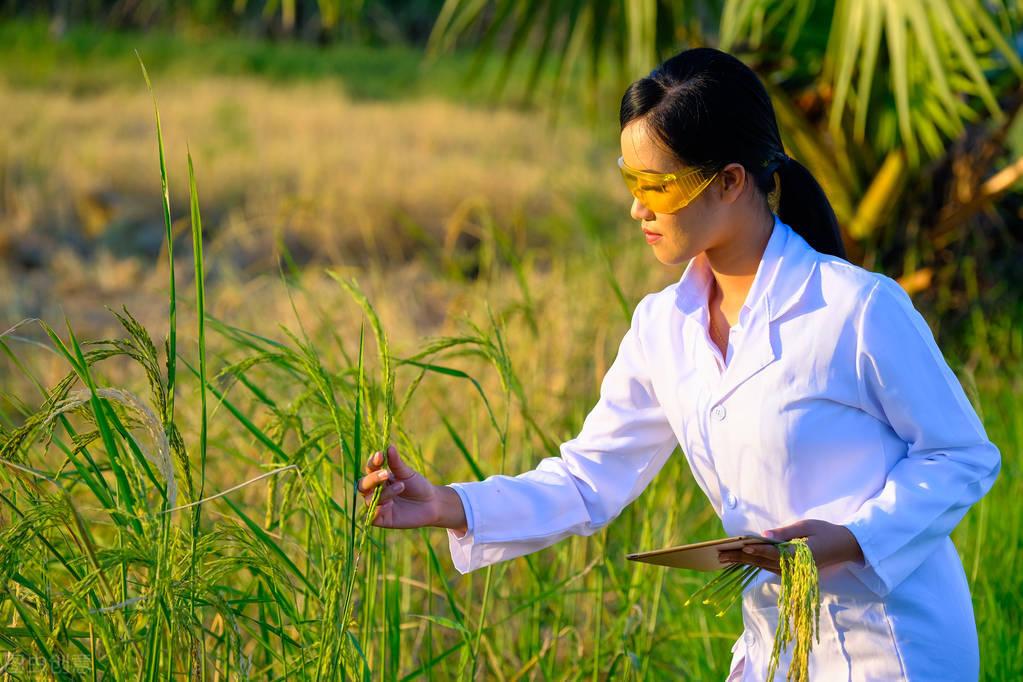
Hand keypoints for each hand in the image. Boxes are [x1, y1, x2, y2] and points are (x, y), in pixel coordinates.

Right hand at [357, 444, 466, 533]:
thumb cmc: (418, 486)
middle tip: (386, 473)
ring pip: (369, 499)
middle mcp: (375, 491)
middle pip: (363, 485)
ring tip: (401, 486)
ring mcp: (378, 505)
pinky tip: (388, 504)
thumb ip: (396, 463)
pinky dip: (376, 510)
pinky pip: (371, 517)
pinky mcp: (382, 519)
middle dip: (373, 478)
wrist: (432, 504)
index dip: (373, 462)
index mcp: (380, 477)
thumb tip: (389, 447)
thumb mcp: (408, 474)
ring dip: (383, 492)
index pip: (370, 469)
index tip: (380, 455)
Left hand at [717, 519, 864, 575]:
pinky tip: (739, 559)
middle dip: (742, 557)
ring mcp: (792, 571)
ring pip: (763, 566)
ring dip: (743, 562)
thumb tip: (764, 535)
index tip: (743, 546)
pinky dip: (753, 563)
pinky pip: (768, 567)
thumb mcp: (807, 526)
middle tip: (721, 553)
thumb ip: (786, 532)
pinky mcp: (790, 571)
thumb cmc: (826, 532)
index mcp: (800, 555)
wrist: (843, 546)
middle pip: (763, 562)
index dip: (758, 550)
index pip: (774, 553)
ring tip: (724, 557)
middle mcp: (794, 566)